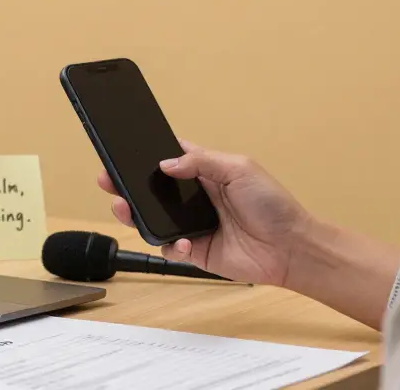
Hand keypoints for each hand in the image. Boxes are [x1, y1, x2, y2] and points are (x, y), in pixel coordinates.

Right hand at [97, 139, 310, 285]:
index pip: (170, 157)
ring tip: (124, 207)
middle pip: (153, 189)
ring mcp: (193, 224)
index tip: (124, 148)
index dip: (147, 153)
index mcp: (206, 171)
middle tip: (108, 178)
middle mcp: (195, 197)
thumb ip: (201, 162)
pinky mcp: (196, 250)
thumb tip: (166, 162)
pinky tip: (179, 241)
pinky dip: (168, 244)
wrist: (291, 248)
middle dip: (128, 184)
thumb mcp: (239, 169)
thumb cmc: (273, 204)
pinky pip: (169, 248)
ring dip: (136, 213)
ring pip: (153, 218)